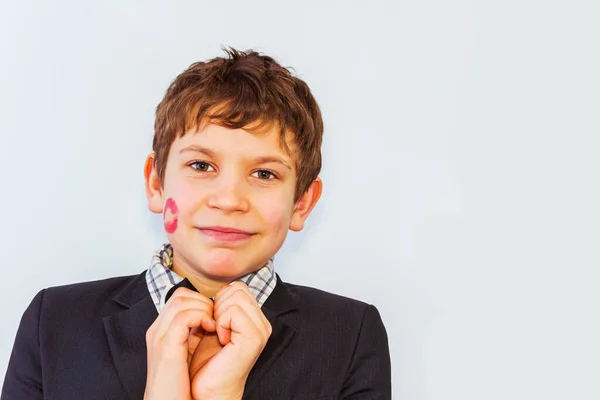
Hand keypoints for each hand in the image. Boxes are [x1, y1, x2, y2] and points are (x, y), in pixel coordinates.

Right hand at [144, 288, 215, 399]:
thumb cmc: (182, 387)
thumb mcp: (187, 355)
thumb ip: (193, 336)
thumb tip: (210, 321)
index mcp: (161, 332)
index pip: (180, 299)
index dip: (201, 303)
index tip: (215, 318)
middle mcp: (157, 330)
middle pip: (180, 295)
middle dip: (204, 302)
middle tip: (217, 319)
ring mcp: (159, 337)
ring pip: (181, 300)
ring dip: (204, 308)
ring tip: (215, 324)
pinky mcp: (166, 347)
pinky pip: (184, 317)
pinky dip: (201, 318)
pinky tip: (211, 329)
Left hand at [190, 282, 272, 399]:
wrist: (207, 388)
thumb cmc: (207, 362)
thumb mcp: (214, 326)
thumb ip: (220, 307)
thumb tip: (216, 289)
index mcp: (255, 319)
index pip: (238, 288)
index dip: (219, 301)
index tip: (213, 323)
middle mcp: (262, 323)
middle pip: (238, 288)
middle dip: (219, 305)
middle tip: (215, 329)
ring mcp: (260, 330)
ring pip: (236, 296)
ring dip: (219, 314)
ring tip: (218, 335)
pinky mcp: (254, 338)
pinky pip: (234, 311)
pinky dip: (221, 323)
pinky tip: (221, 340)